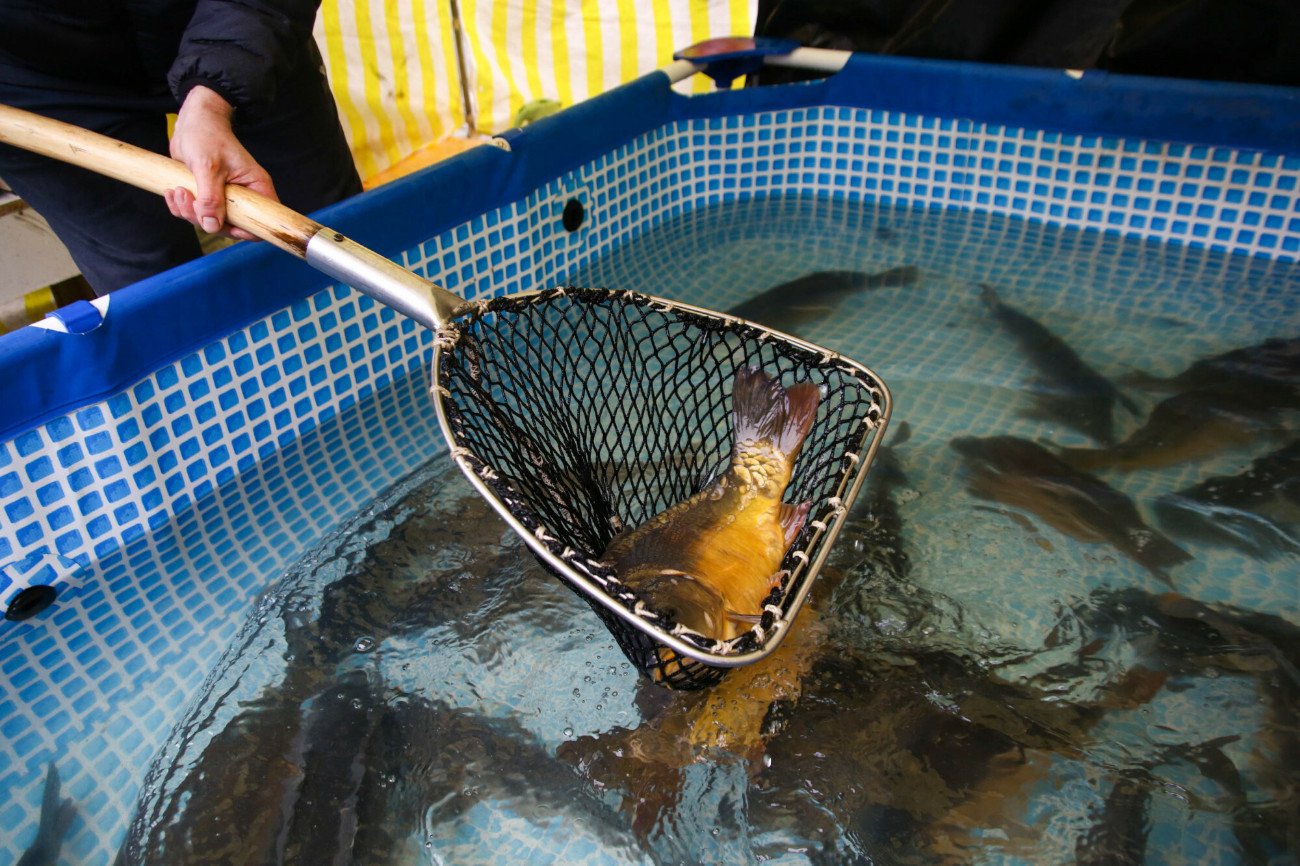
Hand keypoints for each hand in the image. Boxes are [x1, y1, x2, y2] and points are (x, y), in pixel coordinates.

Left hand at [165, 85, 276, 240]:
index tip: (223, 224)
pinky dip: (181, 207)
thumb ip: (211, 198)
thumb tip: (212, 226)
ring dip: (188, 212)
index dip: (245, 230)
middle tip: (189, 200)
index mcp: (255, 188)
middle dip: (206, 219)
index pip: (260, 221)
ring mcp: (223, 197)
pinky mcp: (206, 195)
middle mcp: (242, 195)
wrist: (191, 121)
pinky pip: (195, 212)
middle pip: (231, 226)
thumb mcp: (208, 167)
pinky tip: (172, 192)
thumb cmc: (207, 135)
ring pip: (209, 221)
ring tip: (178, 191)